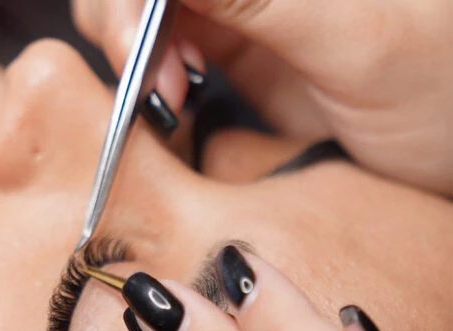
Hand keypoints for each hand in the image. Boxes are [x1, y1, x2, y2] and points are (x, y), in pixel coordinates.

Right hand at [72, 0, 452, 195]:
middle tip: (155, 86)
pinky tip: (171, 104)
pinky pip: (164, 48)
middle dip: (125, 26)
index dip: (135, 2)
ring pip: (143, 12)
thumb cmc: (448, 89)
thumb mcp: (355, 38)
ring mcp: (244, 6)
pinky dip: (149, 79)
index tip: (135, 48)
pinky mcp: (236, 46)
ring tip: (168, 100)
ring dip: (133, 55)